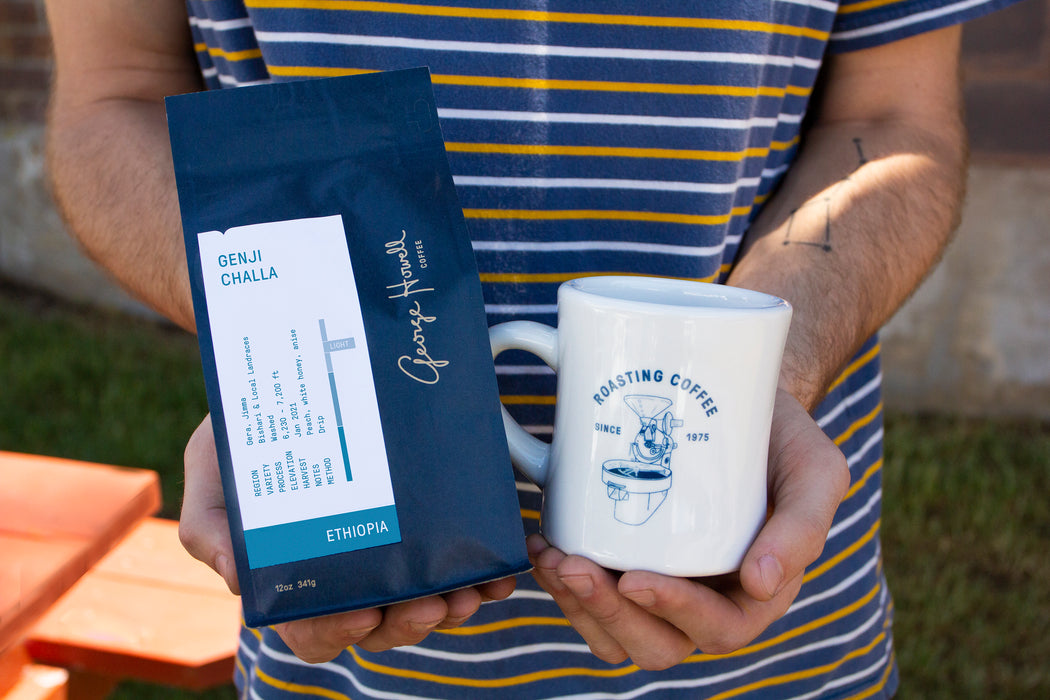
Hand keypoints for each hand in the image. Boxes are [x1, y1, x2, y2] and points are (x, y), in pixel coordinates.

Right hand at [180, 415, 516, 662]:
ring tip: (468, 591)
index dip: (338, 631)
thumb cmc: (242, 441)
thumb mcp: (212, 475)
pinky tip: (496, 570)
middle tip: (429, 605)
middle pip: (379, 626)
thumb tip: (235, 576)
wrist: (289, 384)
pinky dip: (482, 575)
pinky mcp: (428, 525)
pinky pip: (459, 565)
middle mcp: (346, 575)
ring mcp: (391, 553)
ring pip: (424, 603)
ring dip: (450, 607)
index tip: (363, 611)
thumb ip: (209, 527)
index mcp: (294, 579)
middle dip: (408, 623)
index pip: (314, 629)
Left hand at [528, 389, 849, 669]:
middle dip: (609, 613)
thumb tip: (762, 584)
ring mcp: (660, 581)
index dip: (673, 612)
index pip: (717, 628)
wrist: (738, 396)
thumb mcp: (815, 472)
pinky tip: (545, 543)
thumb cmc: (782, 440)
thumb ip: (803, 525)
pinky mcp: (623, 557)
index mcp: (753, 593)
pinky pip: (590, 595)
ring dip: (576, 605)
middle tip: (575, 567)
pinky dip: (561, 581)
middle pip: (654, 642)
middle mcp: (703, 598)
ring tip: (553, 558)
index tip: (634, 577)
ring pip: (614, 630)